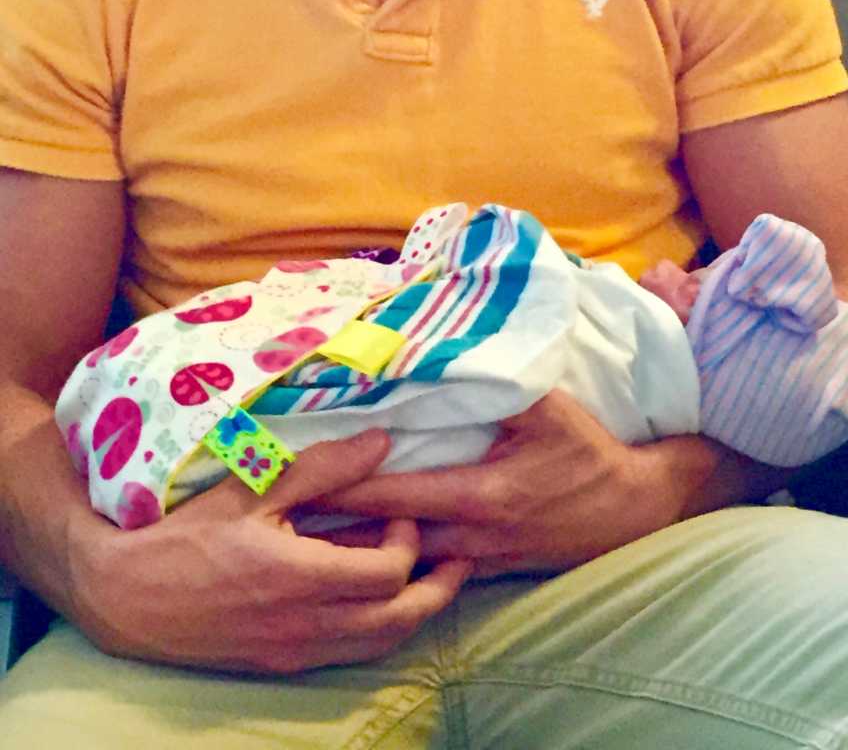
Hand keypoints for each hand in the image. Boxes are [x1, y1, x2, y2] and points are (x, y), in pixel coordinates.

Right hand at [64, 429, 470, 673]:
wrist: (127, 597)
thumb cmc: (187, 535)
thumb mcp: (252, 488)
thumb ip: (322, 468)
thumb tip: (381, 442)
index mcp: (300, 577)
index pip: (388, 574)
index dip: (410, 543)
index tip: (402, 514)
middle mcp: (305, 624)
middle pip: (399, 622)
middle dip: (439, 591)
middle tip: (461, 559)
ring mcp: (294, 651)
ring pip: (378, 645)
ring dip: (413, 615)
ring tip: (434, 582)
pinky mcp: (281, 663)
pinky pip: (348, 654)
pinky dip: (376, 630)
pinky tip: (377, 602)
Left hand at [312, 392, 715, 576]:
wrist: (636, 510)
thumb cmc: (589, 454)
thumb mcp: (547, 408)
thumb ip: (494, 383)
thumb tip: (443, 358)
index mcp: (480, 495)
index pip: (395, 495)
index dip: (345, 490)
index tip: (299, 486)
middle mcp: (473, 537)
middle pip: (389, 540)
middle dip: (339, 532)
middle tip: (284, 521)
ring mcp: (482, 561)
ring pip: (409, 563)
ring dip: (364, 552)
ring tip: (310, 542)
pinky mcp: (493, 571)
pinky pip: (435, 571)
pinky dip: (402, 560)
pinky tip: (371, 553)